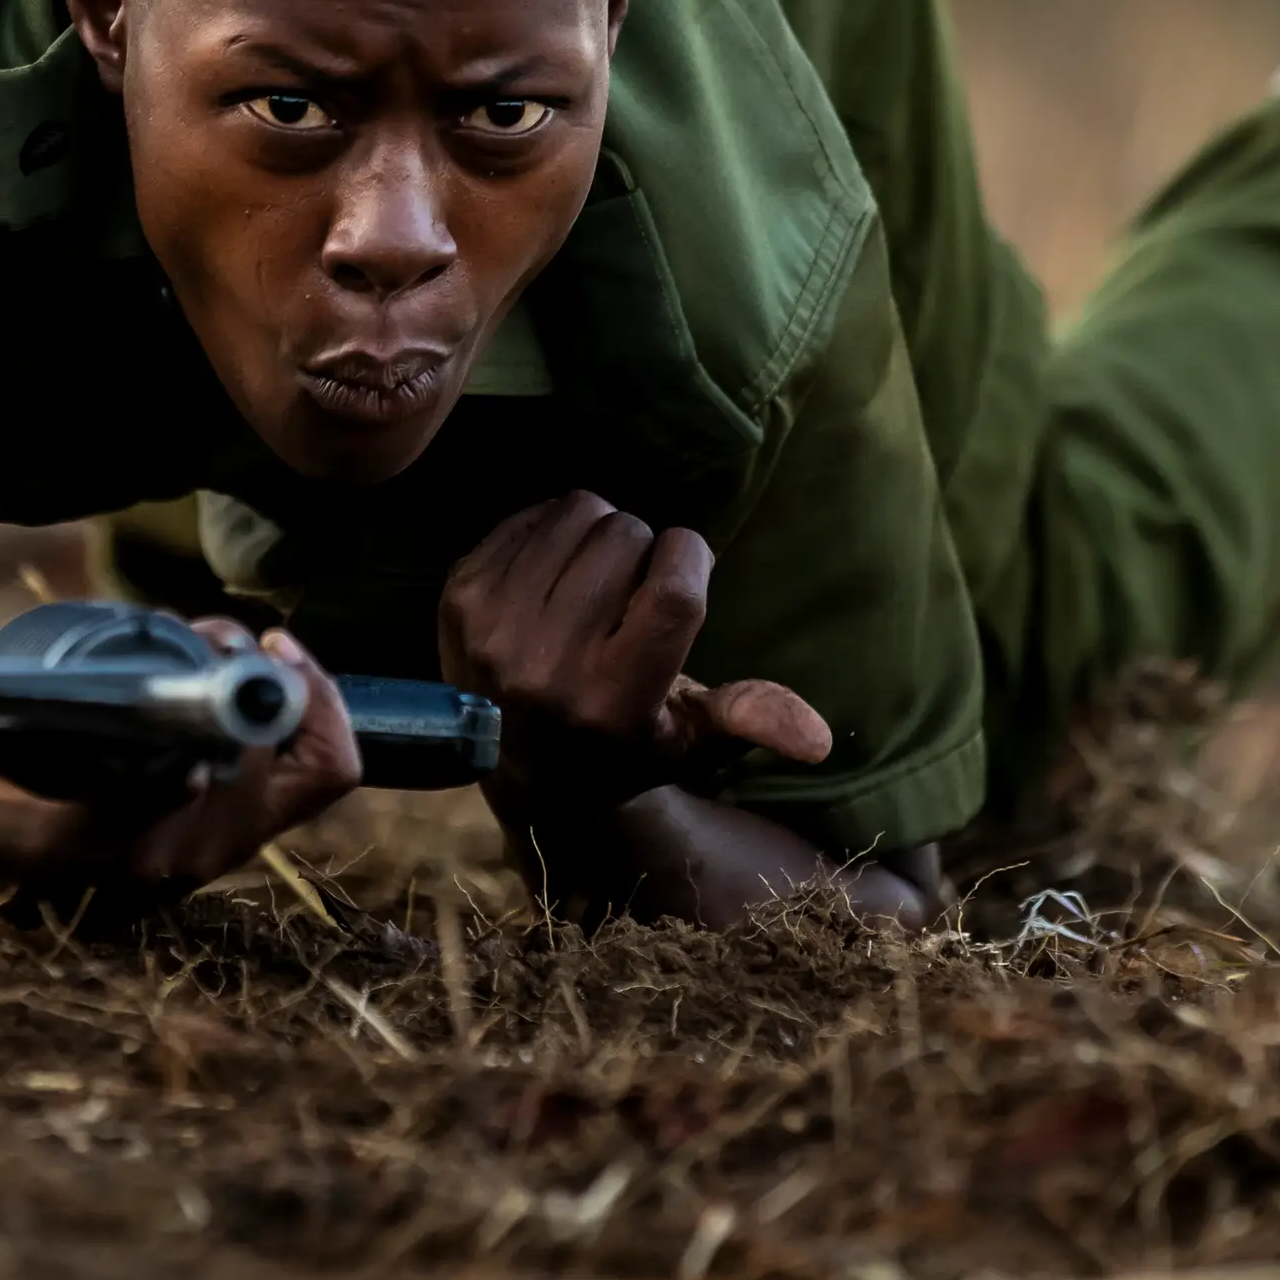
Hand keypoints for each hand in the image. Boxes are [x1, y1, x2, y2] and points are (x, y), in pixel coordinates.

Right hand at [0, 587, 357, 904]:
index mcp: (103, 840)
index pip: (198, 785)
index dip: (230, 703)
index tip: (215, 638)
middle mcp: (170, 858)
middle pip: (262, 765)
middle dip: (252, 681)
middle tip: (213, 630)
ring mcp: (210, 856)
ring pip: (296, 776)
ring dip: (284, 699)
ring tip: (232, 645)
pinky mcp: (233, 843)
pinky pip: (313, 787)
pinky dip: (319, 730)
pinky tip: (284, 673)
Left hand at [437, 492, 831, 817]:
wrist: (513, 765)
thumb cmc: (620, 746)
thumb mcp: (689, 742)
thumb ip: (749, 720)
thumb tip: (820, 739)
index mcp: (612, 702)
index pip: (672, 590)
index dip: (690, 558)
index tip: (688, 568)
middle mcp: (545, 668)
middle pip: (625, 538)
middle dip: (645, 547)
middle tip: (635, 586)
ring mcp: (494, 629)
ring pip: (578, 513)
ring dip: (601, 530)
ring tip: (601, 575)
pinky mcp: (460, 595)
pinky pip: (531, 515)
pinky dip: (554, 529)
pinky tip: (558, 574)